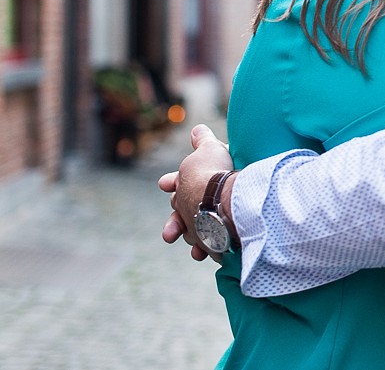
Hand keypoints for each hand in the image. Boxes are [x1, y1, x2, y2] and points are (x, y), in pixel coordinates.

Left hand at [158, 124, 233, 260]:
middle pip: (177, 213)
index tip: (165, 185)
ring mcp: (194, 225)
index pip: (173, 182)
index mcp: (182, 184)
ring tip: (195, 251)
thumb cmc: (214, 170)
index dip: (170, 183)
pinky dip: (208, 251)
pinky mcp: (208, 242)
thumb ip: (202, 140)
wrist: (220, 197)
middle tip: (169, 233)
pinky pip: (208, 248)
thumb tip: (197, 128)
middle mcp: (184, 206)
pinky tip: (211, 256)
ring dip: (192, 240)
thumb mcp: (210, 149)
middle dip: (175, 221)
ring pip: (190, 234)